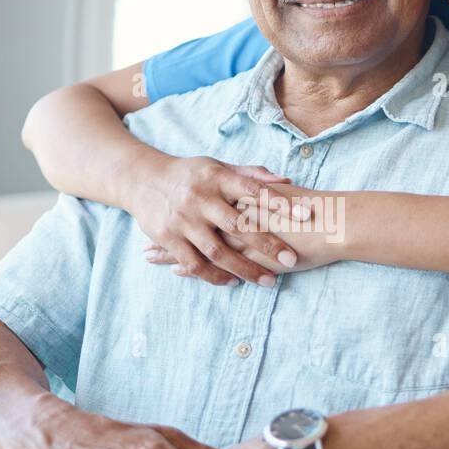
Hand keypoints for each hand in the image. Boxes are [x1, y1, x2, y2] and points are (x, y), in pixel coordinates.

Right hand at [126, 154, 311, 286]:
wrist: (143, 179)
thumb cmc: (191, 174)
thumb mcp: (219, 166)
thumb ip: (252, 175)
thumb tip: (288, 180)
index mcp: (217, 177)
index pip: (253, 189)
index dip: (280, 202)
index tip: (305, 215)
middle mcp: (200, 198)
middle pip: (239, 224)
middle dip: (267, 244)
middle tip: (292, 260)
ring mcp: (183, 220)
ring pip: (218, 251)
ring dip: (245, 268)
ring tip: (269, 281)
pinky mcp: (168, 238)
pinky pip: (194, 263)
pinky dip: (214, 276)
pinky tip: (233, 282)